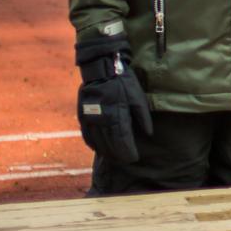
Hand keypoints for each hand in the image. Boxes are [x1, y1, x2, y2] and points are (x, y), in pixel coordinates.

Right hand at [74, 32, 152, 164]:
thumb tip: (148, 134)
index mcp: (117, 115)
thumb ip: (143, 117)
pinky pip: (86, 134)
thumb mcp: (138, 97)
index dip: (128, 152)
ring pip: (97, 142)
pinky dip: (92, 143)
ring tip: (114, 158)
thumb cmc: (124, 83)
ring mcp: (90, 118)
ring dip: (106, 152)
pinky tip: (98, 149)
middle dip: (118, 154)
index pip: (123, 140)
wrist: (101, 69)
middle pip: (110, 144)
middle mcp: (102, 120)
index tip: (134, 158)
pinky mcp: (82, 115)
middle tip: (125, 160)